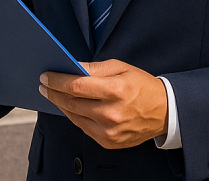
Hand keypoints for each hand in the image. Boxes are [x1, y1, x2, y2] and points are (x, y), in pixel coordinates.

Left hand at [39, 59, 167, 148]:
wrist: (165, 112)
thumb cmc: (142, 86)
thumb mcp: (121, 68)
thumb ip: (94, 68)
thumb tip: (72, 67)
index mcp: (116, 91)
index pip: (76, 86)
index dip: (57, 81)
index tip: (45, 76)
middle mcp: (111, 114)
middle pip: (72, 103)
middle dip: (53, 92)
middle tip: (43, 85)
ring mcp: (110, 131)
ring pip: (74, 117)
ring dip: (60, 104)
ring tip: (53, 94)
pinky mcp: (109, 142)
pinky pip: (83, 127)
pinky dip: (74, 116)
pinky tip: (69, 106)